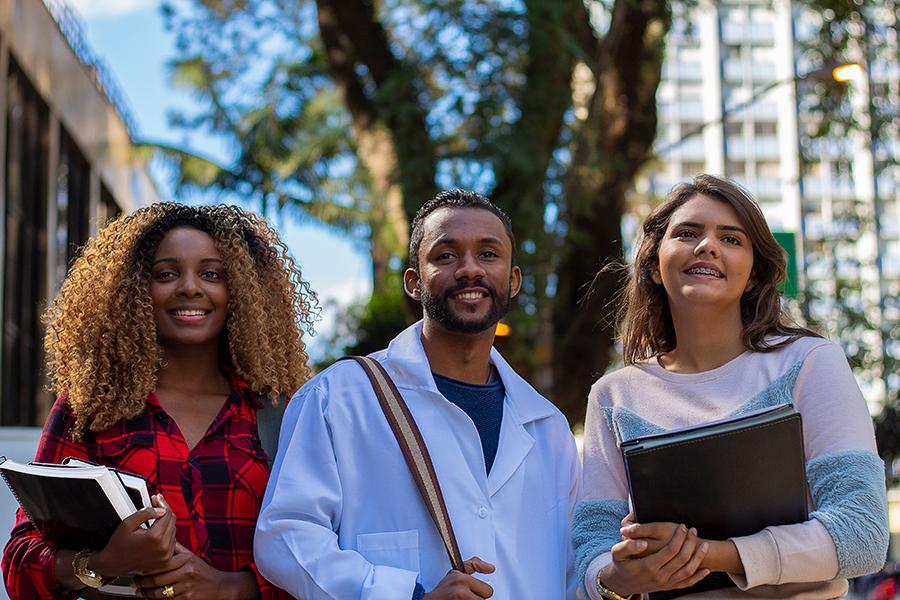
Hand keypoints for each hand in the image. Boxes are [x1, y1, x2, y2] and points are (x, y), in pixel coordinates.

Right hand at [91, 494, 174, 576]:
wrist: (114, 563)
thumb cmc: (118, 544)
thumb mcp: (127, 523)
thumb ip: (145, 513)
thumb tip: (160, 509)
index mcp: (154, 537)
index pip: (167, 514)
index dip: (162, 503)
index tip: (156, 499)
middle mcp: (163, 547)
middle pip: (172, 521)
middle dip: (164, 512)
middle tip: (156, 506)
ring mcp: (165, 555)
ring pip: (173, 530)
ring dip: (166, 523)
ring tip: (154, 520)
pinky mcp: (165, 560)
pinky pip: (172, 542)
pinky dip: (166, 535)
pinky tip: (157, 532)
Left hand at [133, 542, 258, 599]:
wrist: (220, 586)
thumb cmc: (203, 572)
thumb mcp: (192, 557)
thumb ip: (177, 549)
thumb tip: (164, 538)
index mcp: (186, 558)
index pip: (161, 562)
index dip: (147, 566)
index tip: (138, 567)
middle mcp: (187, 571)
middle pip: (158, 578)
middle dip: (143, 582)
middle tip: (134, 581)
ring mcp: (187, 585)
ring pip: (160, 591)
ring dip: (146, 593)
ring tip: (139, 591)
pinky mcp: (187, 597)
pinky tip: (149, 598)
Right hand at [423, 556, 494, 598]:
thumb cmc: (444, 590)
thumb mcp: (457, 572)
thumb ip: (474, 565)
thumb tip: (492, 568)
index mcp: (461, 579)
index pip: (488, 591)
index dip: (480, 592)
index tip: (470, 591)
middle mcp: (460, 592)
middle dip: (476, 599)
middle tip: (465, 598)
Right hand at [600, 523, 709, 596]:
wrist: (621, 584)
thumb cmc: (620, 565)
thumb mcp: (617, 553)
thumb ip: (628, 546)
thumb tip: (643, 541)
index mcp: (648, 566)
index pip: (670, 551)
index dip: (678, 538)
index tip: (682, 526)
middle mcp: (659, 576)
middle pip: (681, 559)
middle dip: (690, 543)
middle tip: (693, 531)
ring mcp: (666, 583)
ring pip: (687, 571)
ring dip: (698, 558)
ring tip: (704, 545)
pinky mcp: (669, 587)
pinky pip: (687, 583)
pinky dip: (698, 577)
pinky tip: (706, 569)